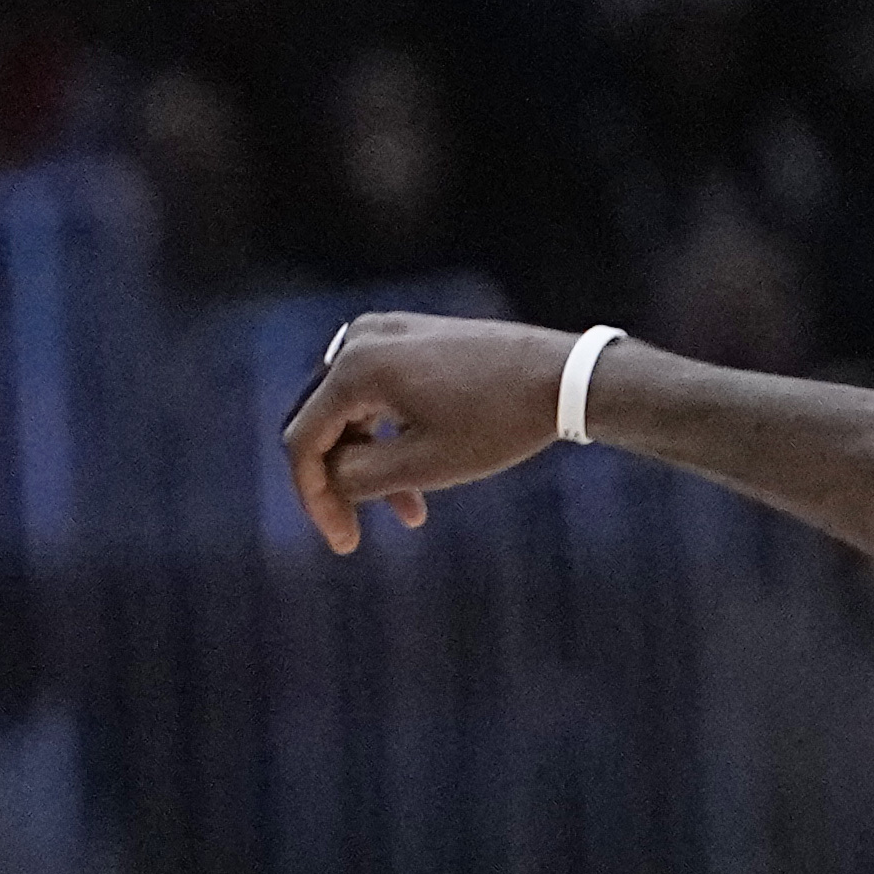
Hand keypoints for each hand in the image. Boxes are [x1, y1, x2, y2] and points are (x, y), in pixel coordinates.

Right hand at [279, 313, 579, 552]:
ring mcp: (389, 332)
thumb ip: (360, 478)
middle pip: (327, 424)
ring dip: (373, 462)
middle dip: (343, 482)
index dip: (314, 498)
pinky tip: (418, 475)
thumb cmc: (502, 421)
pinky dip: (393, 434)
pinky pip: (382, 393)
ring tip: (410, 511)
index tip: (343, 542)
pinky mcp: (415, 336)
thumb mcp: (425, 465)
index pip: (304, 441)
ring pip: (357, 412)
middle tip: (361, 531)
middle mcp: (362, 338)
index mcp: (355, 365)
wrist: (569, 377)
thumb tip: (326, 477)